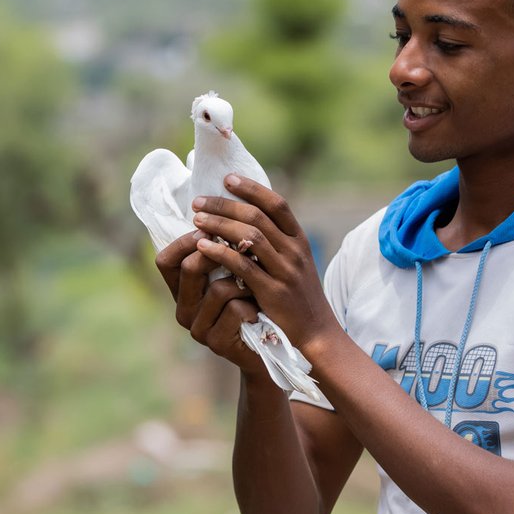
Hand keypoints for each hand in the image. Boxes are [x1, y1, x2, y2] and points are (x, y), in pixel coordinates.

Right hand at [154, 231, 267, 376]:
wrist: (273, 346)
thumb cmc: (255, 301)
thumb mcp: (236, 272)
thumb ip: (223, 249)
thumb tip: (220, 209)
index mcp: (182, 289)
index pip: (165, 260)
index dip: (185, 240)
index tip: (209, 227)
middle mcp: (184, 309)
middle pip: (189, 267)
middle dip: (219, 252)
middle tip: (242, 247)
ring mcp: (198, 329)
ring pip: (218, 288)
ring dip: (244, 282)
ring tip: (256, 286)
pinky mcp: (216, 344)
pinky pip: (235, 311)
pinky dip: (252, 305)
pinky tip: (259, 312)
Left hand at [191, 175, 341, 352]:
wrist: (317, 334)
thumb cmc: (298, 298)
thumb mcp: (294, 264)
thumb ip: (276, 243)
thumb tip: (244, 219)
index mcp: (300, 240)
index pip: (277, 204)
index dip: (252, 188)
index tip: (228, 179)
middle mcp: (295, 251)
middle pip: (258, 216)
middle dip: (225, 204)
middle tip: (199, 201)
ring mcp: (285, 271)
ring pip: (249, 237)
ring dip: (219, 224)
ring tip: (196, 220)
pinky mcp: (273, 292)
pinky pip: (243, 266)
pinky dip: (220, 253)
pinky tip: (202, 247)